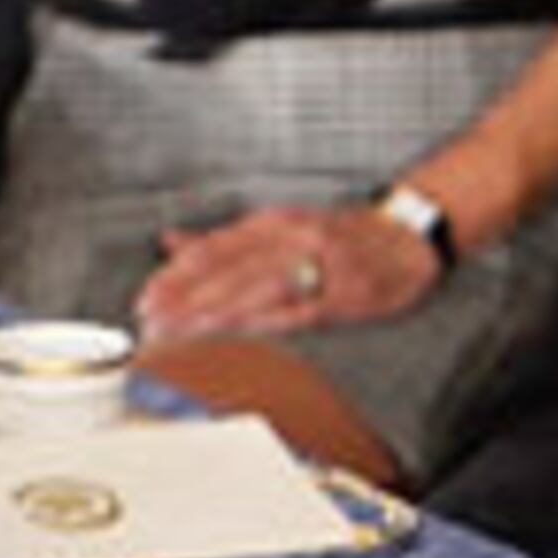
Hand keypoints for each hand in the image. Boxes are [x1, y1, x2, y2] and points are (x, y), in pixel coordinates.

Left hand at [134, 201, 438, 341]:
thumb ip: (225, 239)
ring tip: (182, 330)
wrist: (411, 236)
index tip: (146, 299)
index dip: (177, 275)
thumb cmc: (343, 236)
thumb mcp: (281, 227)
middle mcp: (293, 239)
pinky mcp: (345, 295)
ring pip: (257, 287)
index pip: (215, 248)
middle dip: (186, 297)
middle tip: (152, 320)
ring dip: (216, 310)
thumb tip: (171, 242)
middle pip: (229, 269)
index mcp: (274, 223)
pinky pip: (298, 309)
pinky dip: (265, 321)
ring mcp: (320, 266)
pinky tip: (238, 334)